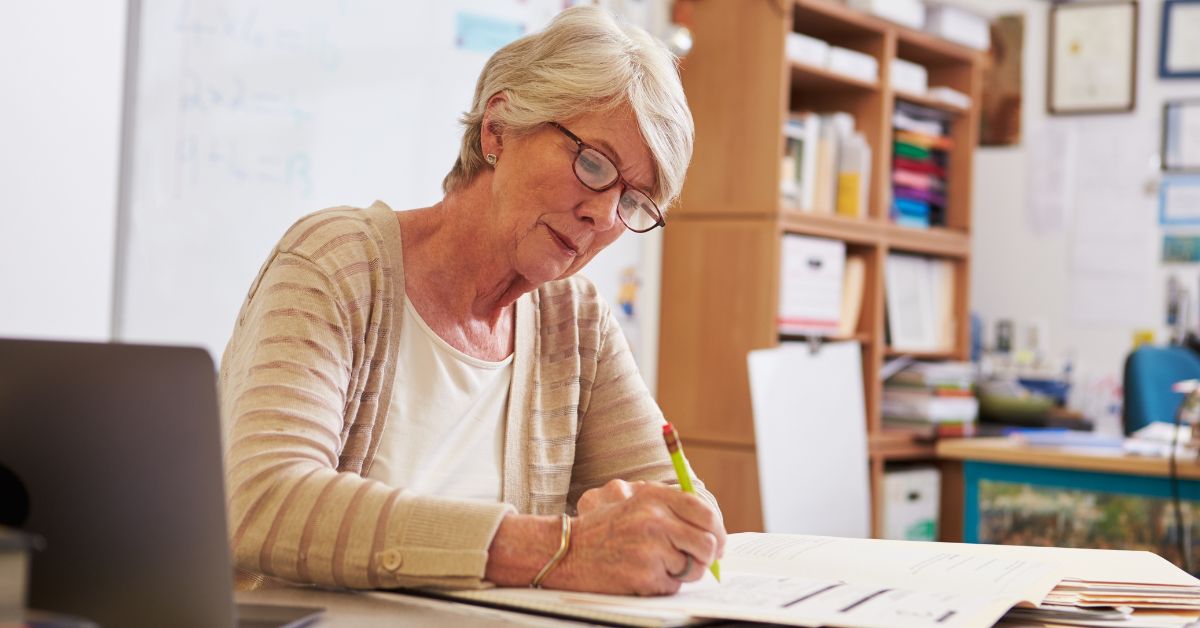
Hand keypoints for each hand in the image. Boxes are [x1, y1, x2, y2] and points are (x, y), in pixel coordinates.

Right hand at [549, 480, 725, 594]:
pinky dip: (663, 585)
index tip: (718, 542)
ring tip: (657, 565)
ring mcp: (650, 549)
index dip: (717, 530)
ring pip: (693, 568)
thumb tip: (709, 527)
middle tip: (697, 561)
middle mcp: (654, 520)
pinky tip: (642, 574)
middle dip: (706, 556)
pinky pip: (673, 586)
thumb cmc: (601, 526)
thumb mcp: (631, 499)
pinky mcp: (645, 576)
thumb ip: (669, 505)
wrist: (565, 550)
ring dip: (682, 572)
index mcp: (653, 497)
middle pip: (707, 543)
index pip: (704, 512)